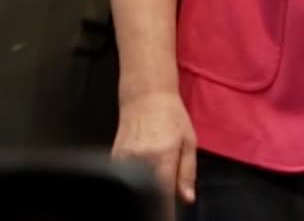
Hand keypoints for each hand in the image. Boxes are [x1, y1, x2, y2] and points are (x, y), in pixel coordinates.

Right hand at [113, 89, 197, 206]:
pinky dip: (134, 178)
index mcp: (163, 156)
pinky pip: (125, 176)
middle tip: (165, 191)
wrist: (146, 96)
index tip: (167, 215)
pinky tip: (142, 169)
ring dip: (147, 185)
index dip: (166, 208)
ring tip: (154, 173)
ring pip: (137, 184)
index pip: (164, 193)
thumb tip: (187, 199)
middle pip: (149, 190)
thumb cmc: (173, 117)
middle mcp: (141, 159)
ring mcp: (124, 158)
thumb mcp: (189, 141)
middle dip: (158, 196)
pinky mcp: (114, 157)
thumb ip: (187, 172)